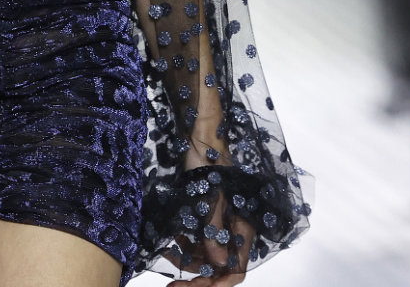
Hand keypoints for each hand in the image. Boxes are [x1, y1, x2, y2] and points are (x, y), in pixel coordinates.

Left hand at [165, 148, 253, 285]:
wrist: (200, 138)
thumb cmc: (209, 164)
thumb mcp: (209, 199)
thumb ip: (213, 232)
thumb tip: (216, 263)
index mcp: (243, 230)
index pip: (236, 270)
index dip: (217, 283)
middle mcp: (232, 231)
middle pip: (218, 267)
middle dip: (197, 276)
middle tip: (173, 285)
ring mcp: (218, 225)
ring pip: (204, 255)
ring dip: (186, 259)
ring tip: (166, 254)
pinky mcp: (203, 217)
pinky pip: (195, 240)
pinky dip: (182, 244)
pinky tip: (169, 241)